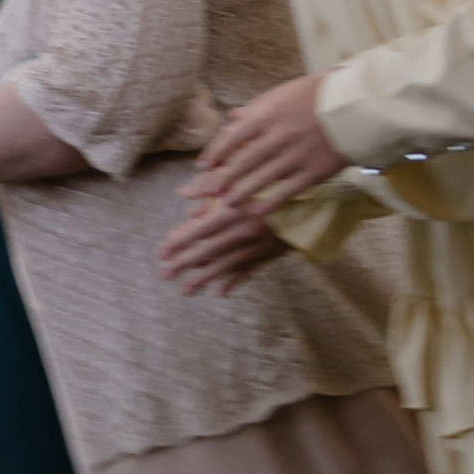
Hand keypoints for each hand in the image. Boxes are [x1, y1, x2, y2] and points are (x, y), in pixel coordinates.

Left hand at [162, 182, 287, 297]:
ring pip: (225, 266)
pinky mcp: (268, 256)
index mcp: (235, 212)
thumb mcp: (240, 181)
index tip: (161, 252)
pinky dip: (234, 281)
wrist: (311, 205)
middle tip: (164, 274)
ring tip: (185, 290)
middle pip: (209, 251)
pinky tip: (221, 292)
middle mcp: (244, 233)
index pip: (201, 229)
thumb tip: (183, 195)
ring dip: (203, 279)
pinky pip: (248, 272)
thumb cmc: (270, 187)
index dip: (180, 241)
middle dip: (184, 264)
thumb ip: (210, 187)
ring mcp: (256, 248)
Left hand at [192, 74, 343, 214]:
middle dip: (220, 180)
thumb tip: (233, 117)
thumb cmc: (317, 96)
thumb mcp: (283, 94)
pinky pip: (286, 192)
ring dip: (240, 194)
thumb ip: (257, 108)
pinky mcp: (312, 172)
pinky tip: (256, 212)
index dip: (215, 154)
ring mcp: (295, 156)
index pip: (231, 138)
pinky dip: (269, 203)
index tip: (203, 167)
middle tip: (204, 194)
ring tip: (225, 205)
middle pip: (241, 163)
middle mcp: (277, 137)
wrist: (357, 106)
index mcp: (266, 115)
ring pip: (260, 180)